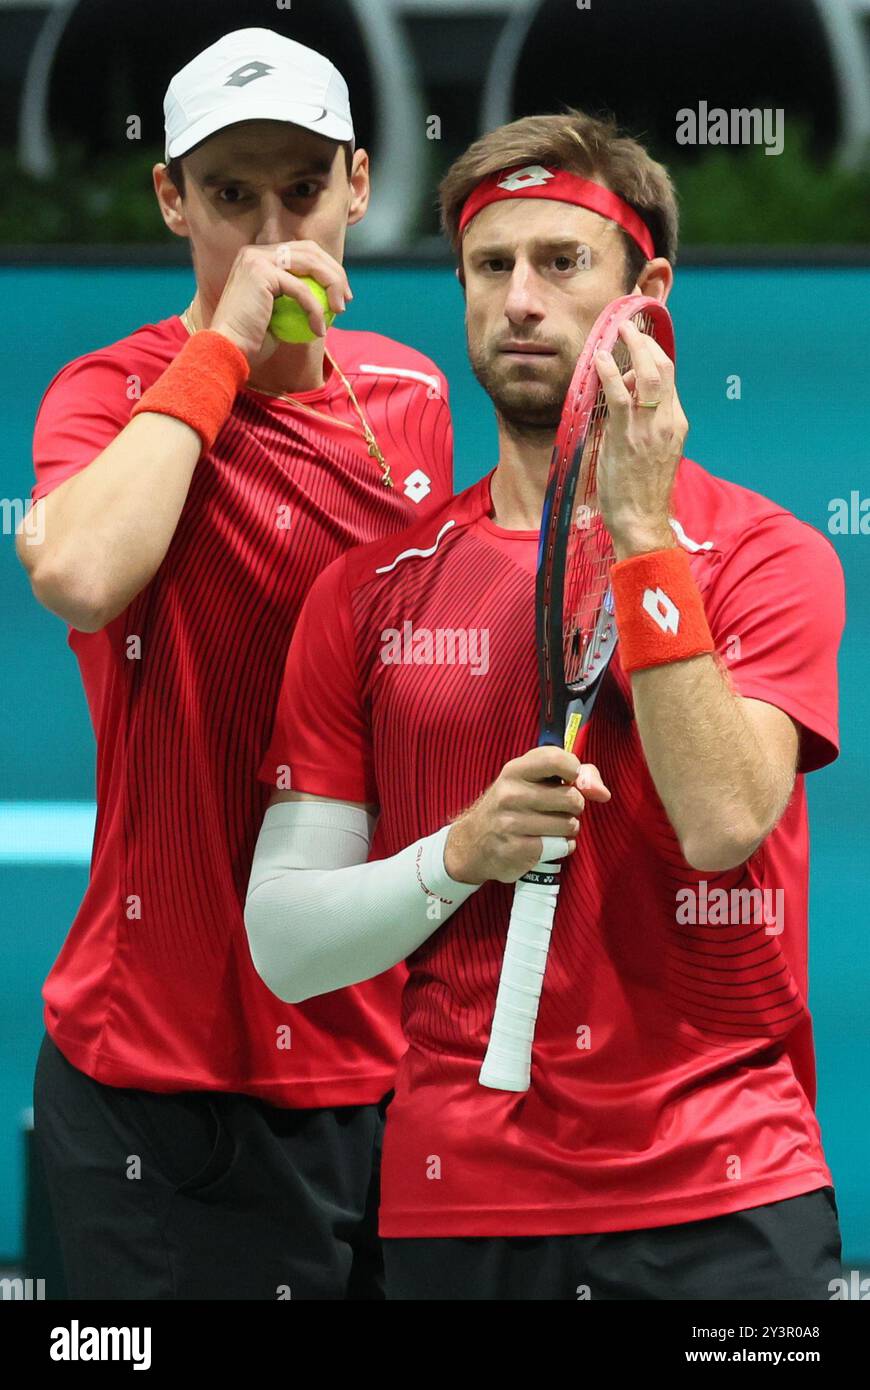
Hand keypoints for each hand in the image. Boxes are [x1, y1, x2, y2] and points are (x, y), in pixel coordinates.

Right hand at [209, 241, 351, 369]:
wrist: (227, 349)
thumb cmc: (251, 341)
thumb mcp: (279, 316)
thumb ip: (296, 299)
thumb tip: (326, 297)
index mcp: (258, 258)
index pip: (302, 251)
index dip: (327, 269)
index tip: (340, 294)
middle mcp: (256, 252)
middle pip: (309, 250)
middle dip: (334, 273)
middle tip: (346, 300)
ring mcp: (257, 258)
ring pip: (310, 263)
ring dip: (331, 285)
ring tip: (339, 310)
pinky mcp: (261, 272)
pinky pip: (301, 289)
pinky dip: (315, 309)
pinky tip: (319, 329)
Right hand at [444, 748, 610, 884]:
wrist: (473, 842)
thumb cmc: (512, 806)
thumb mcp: (532, 781)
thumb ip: (574, 775)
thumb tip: (603, 793)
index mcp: (515, 770)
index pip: (556, 759)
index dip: (575, 770)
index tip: (571, 780)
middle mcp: (510, 794)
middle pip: (572, 798)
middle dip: (574, 807)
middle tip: (558, 810)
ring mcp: (510, 823)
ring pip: (569, 825)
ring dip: (568, 829)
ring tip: (551, 827)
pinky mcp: (516, 850)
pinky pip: (561, 847)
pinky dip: (561, 847)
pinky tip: (545, 844)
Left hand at [593, 320, 688, 558]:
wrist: (641, 520)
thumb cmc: (640, 491)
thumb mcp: (650, 451)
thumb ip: (641, 422)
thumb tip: (623, 395)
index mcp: (675, 423)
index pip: (668, 379)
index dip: (653, 355)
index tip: (639, 342)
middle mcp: (667, 421)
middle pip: (664, 368)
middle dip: (647, 342)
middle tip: (628, 326)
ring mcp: (649, 428)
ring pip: (648, 375)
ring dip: (633, 347)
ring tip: (618, 332)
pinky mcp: (627, 437)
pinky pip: (620, 396)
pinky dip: (611, 372)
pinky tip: (601, 358)